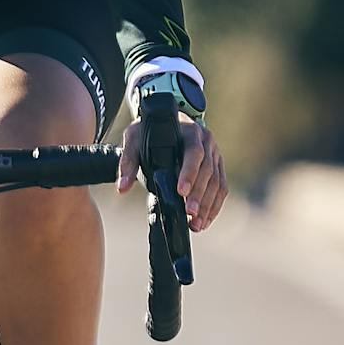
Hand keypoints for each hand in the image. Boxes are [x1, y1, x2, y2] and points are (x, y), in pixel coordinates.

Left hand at [115, 113, 226, 230]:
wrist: (167, 120)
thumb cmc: (151, 130)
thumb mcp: (135, 138)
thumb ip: (128, 161)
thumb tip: (122, 188)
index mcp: (190, 131)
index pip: (194, 152)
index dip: (189, 172)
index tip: (181, 191)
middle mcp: (206, 142)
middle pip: (207, 171)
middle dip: (199, 194)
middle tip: (190, 213)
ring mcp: (215, 155)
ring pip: (217, 182)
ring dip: (208, 205)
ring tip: (196, 224)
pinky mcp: (218, 167)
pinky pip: (221, 188)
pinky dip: (214, 206)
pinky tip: (204, 221)